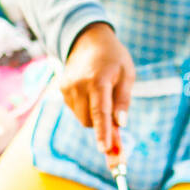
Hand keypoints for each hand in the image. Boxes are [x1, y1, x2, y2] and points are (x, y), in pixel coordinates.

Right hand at [60, 22, 134, 158]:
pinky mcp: (62, 90)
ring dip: (94, 117)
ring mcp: (68, 88)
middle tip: (115, 118)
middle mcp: (79, 85)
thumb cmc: (113, 58)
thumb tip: (121, 124)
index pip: (100, 112)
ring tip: (102, 96)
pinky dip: (86, 109)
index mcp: (97, 80)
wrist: (88, 40)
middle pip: (90, 121)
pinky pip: (76, 111)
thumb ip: (123, 100)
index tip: (105, 149)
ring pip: (83, 118)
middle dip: (103, 125)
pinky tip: (91, 93)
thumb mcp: (127, 74)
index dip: (103, 133)